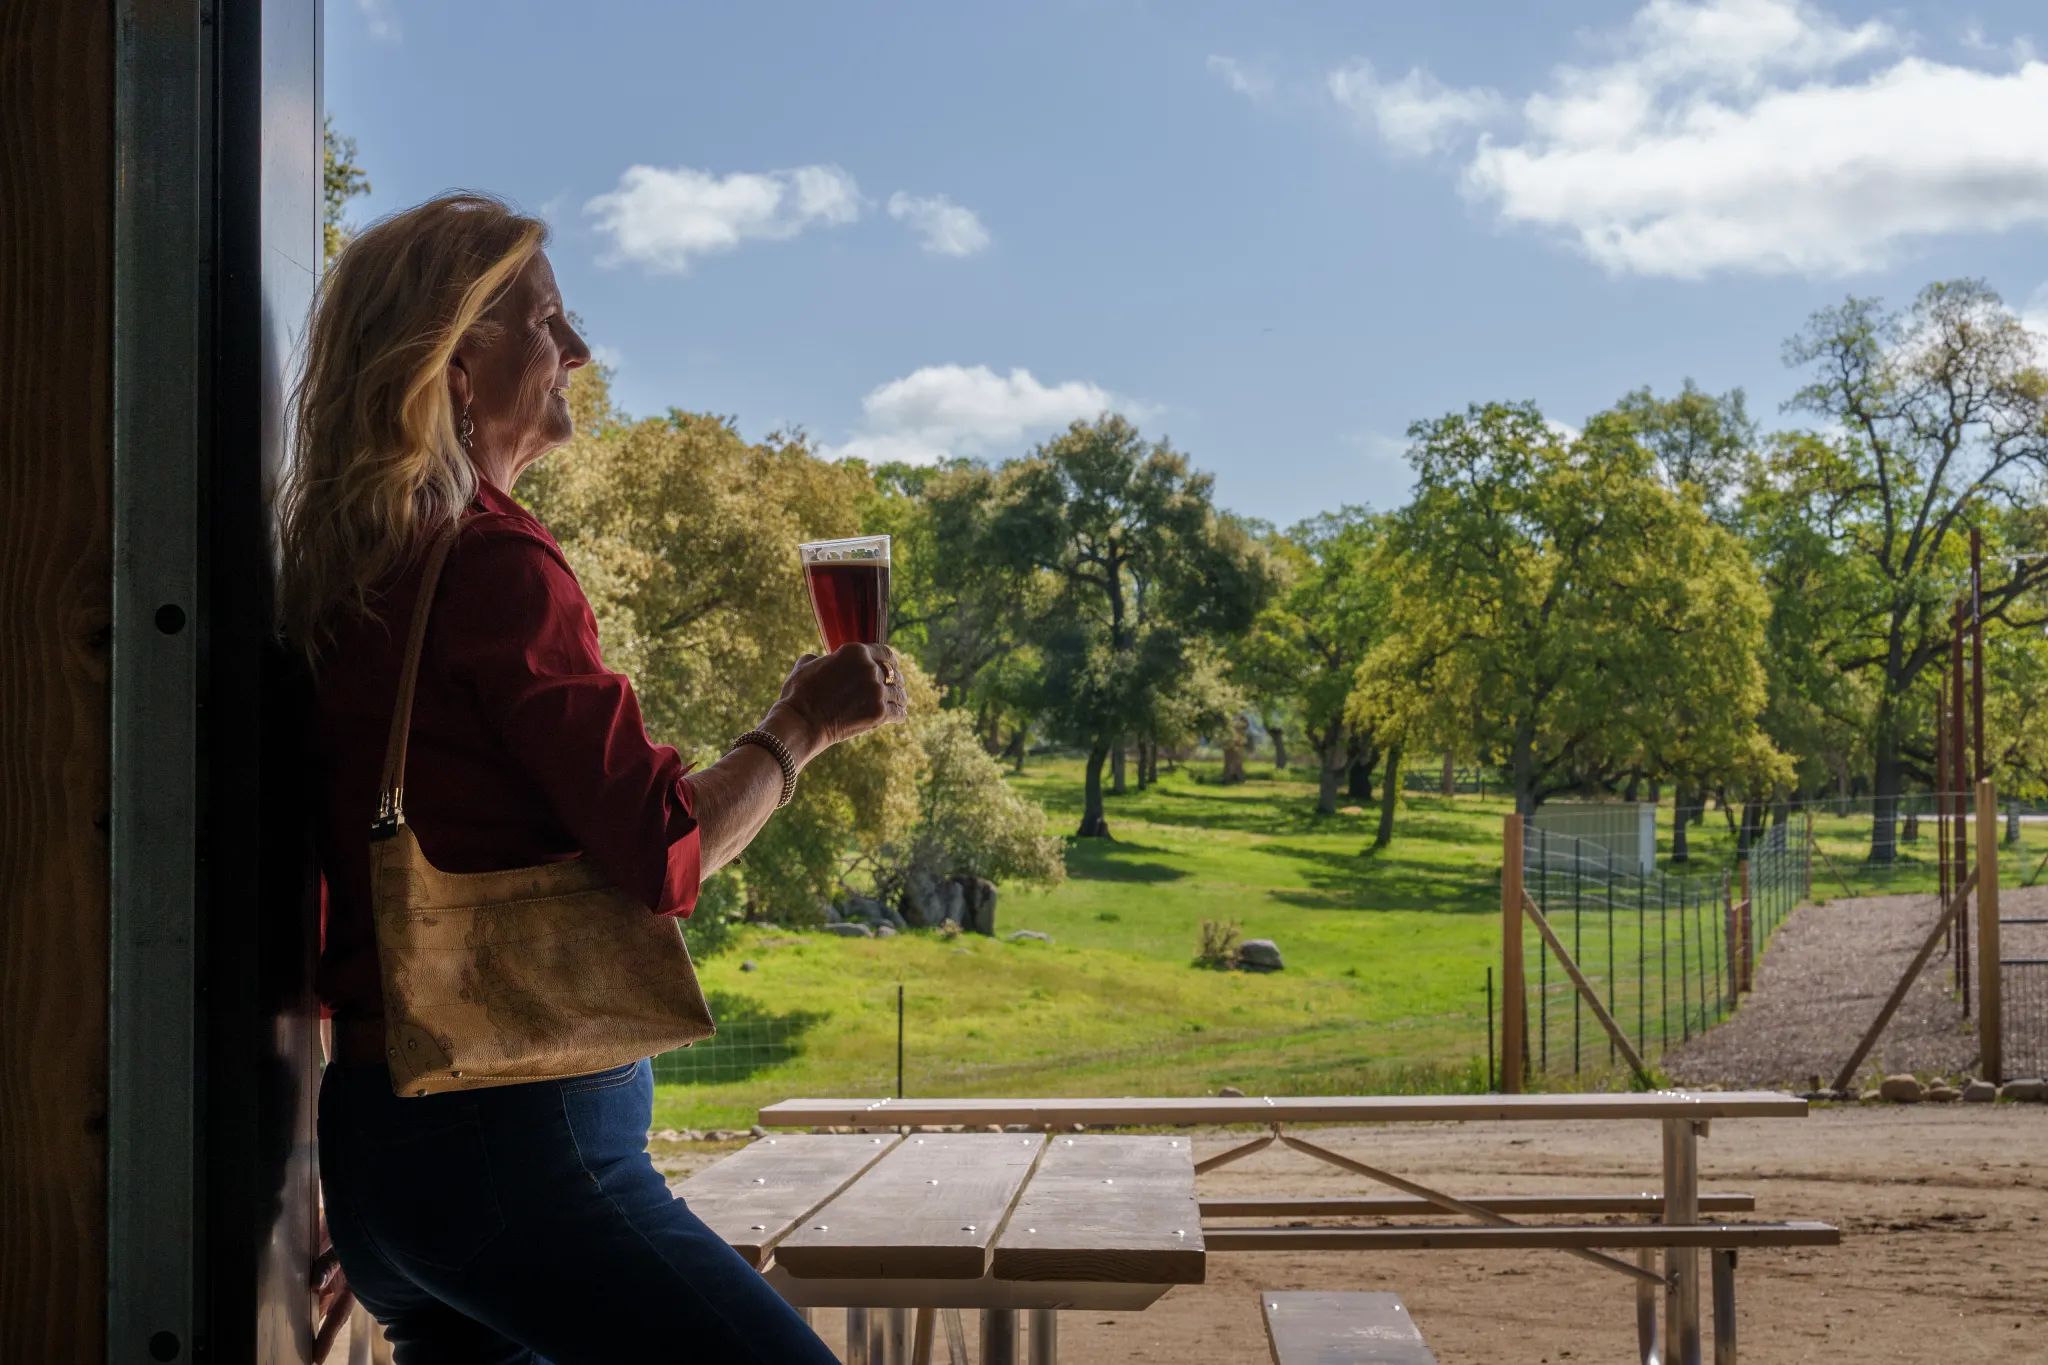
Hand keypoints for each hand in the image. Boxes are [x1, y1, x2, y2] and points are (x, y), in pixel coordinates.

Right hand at [769, 642, 908, 755]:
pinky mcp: (879, 713)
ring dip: (900, 697)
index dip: (890, 660)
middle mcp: (870, 668)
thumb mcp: (805, 665)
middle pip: (893, 674)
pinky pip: (898, 712)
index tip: (892, 667)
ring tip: (900, 702)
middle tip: (896, 686)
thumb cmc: (799, 693)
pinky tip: (899, 715)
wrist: (801, 721)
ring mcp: (876, 691)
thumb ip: (818, 658)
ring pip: (899, 693)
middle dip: (895, 680)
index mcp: (855, 652)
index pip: (884, 653)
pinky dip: (899, 714)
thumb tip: (818, 658)